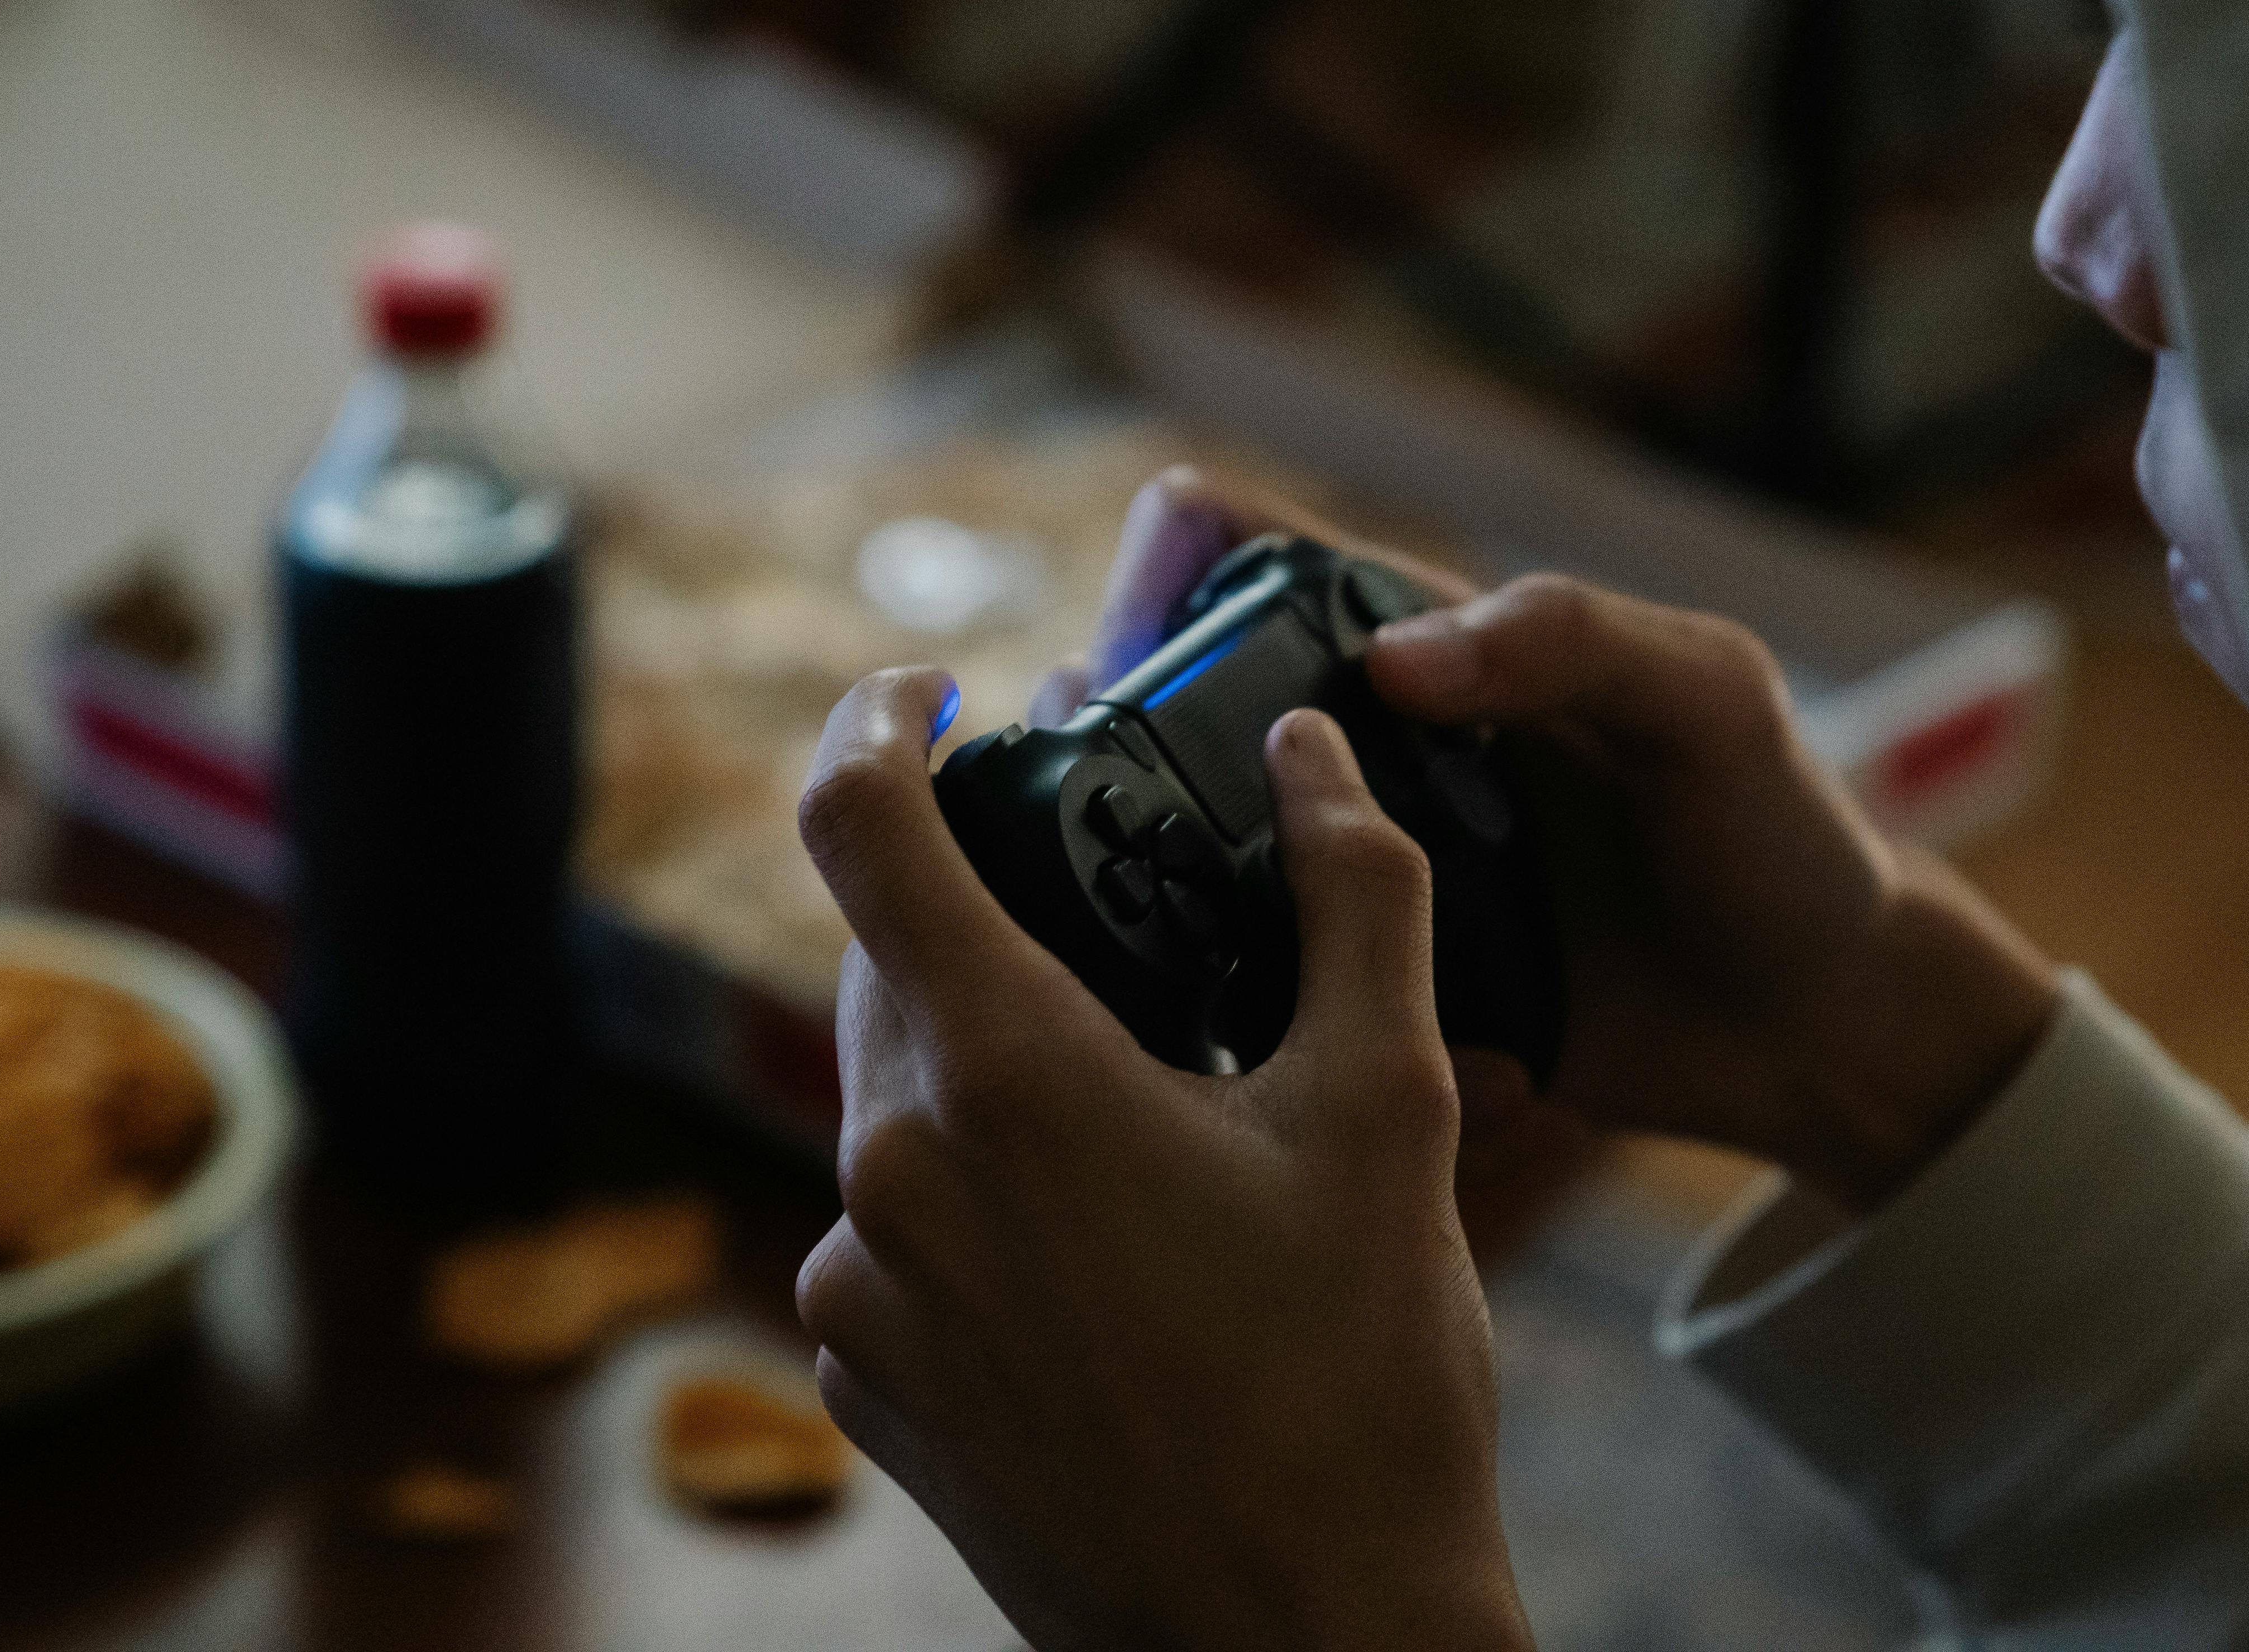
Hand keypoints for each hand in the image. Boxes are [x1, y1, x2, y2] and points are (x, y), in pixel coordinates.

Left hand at [794, 670, 1534, 1651]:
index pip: (858, 826)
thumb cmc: (1360, 1383)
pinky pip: (894, 1237)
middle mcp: (887, 1176)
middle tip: (1103, 912)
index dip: (872, 722)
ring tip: (1153, 1125)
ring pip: (901, 1109)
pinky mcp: (866, 1391)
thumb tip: (1315, 755)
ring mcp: (857, 1298)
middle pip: (891, 967)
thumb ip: (1354, 893)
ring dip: (998, 1075)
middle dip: (983, 914)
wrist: (1303, 1646)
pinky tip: (1115, 1259)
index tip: (926, 691)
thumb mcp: (1391, 1106)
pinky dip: (979, 1203)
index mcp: (1004, 1076)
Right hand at [1054, 469, 2060, 1212]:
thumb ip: (1571, 642)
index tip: (1127, 604)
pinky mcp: (1379, 996)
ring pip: (1209, 858)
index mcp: (1449, 655)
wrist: (1826, 1032)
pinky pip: (1285, 996)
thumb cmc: (1783, 835)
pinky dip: (1270, 1010)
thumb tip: (1395, 657)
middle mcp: (1384, 758)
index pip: (1277, 565)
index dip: (1184, 560)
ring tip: (1119, 909)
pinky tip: (1279, 1032)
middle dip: (1121, 726)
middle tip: (1078, 767)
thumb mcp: (1709, 701)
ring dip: (1156, 882)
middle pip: (1201, 711)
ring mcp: (1372, 879)